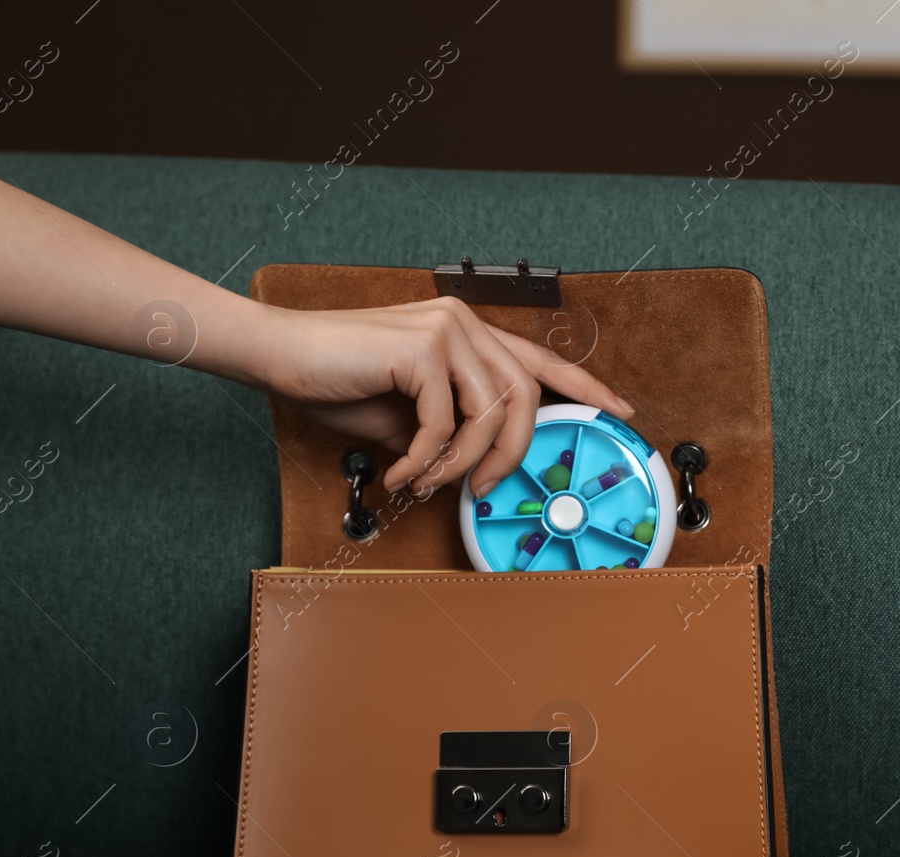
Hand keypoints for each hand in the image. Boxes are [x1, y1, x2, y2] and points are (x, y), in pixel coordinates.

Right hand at [258, 297, 632, 496]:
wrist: (279, 356)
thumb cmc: (338, 381)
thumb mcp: (409, 416)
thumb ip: (452, 431)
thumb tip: (478, 471)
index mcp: (467, 333)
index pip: (540, 359)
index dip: (586, 386)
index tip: (620, 410)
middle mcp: (464, 323)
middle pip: (527, 396)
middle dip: (513, 454)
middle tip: (484, 490)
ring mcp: (446, 329)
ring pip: (492, 414)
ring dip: (463, 464)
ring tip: (428, 482)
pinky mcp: (423, 348)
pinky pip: (445, 424)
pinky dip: (426, 461)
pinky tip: (402, 472)